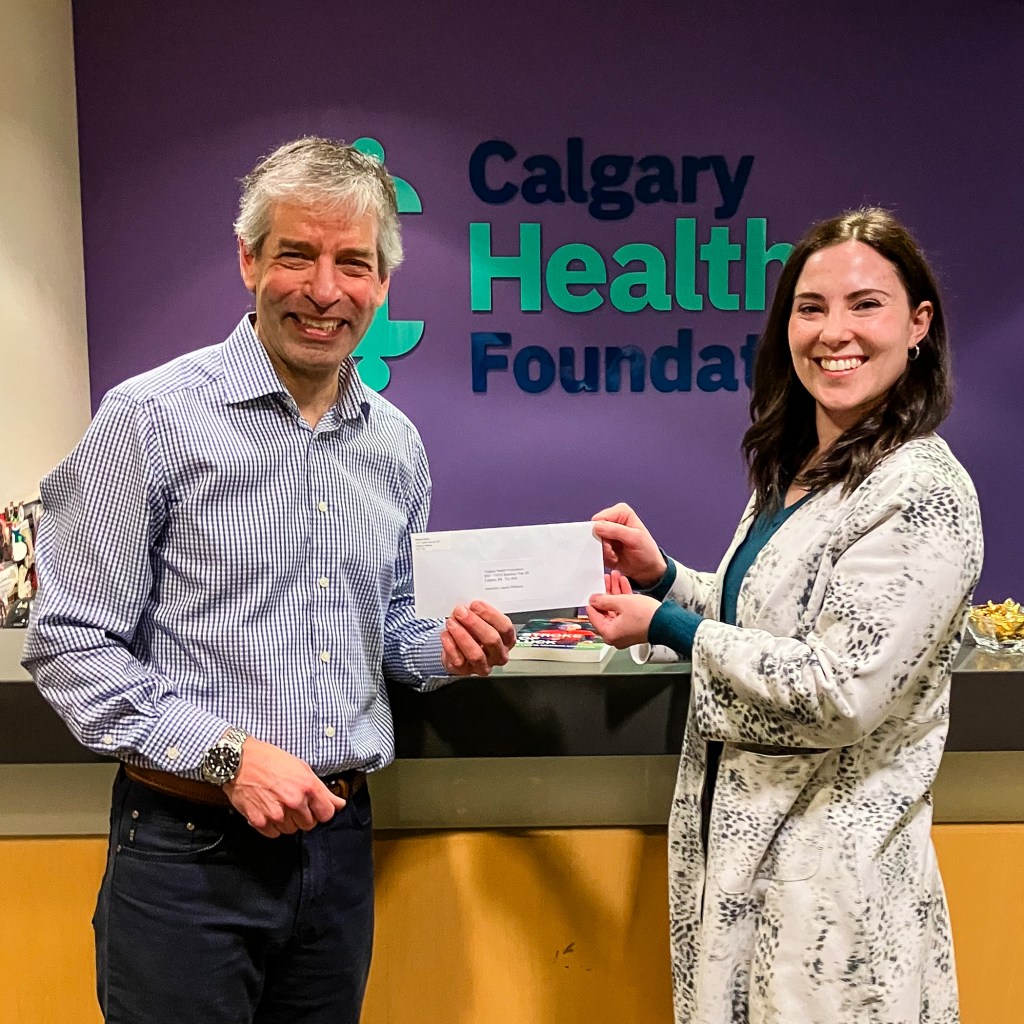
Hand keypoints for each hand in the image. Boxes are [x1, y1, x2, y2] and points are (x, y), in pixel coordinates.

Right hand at [223, 737, 345, 837]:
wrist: (239, 761)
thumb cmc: (269, 760)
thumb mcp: (301, 767)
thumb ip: (321, 789)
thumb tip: (338, 803)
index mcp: (307, 786)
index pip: (327, 814)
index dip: (323, 811)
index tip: (318, 808)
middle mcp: (294, 802)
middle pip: (309, 824)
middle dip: (304, 815)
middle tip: (294, 803)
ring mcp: (276, 813)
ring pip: (291, 830)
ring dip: (288, 821)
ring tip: (279, 803)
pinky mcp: (260, 821)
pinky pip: (274, 834)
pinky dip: (273, 826)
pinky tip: (269, 810)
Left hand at [440, 600, 515, 675]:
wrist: (456, 648)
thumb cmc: (472, 632)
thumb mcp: (480, 620)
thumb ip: (478, 614)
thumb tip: (469, 607)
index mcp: (507, 640)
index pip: (505, 628)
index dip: (491, 615)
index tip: (476, 605)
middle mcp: (498, 655)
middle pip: (492, 640)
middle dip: (474, 623)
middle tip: (461, 612)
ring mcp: (483, 665)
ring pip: (476, 654)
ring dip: (462, 636)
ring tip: (452, 623)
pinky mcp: (465, 671)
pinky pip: (459, 660)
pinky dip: (450, 646)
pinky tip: (446, 635)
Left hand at [587, 571, 660, 647]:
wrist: (667, 622)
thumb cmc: (647, 617)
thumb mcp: (621, 602)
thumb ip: (604, 600)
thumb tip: (594, 600)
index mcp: (609, 633)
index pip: (593, 615)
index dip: (593, 601)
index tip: (594, 591)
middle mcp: (615, 636)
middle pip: (605, 611)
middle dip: (607, 592)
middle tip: (606, 580)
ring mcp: (624, 632)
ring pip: (616, 609)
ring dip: (616, 593)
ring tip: (615, 578)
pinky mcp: (632, 627)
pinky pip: (624, 612)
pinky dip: (623, 599)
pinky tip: (623, 585)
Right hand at [591, 503, 665, 587]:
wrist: (647, 569)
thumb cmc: (647, 552)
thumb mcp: (635, 539)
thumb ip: (615, 530)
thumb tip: (597, 526)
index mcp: (622, 512)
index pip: (600, 518)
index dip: (601, 532)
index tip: (610, 543)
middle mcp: (614, 520)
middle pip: (595, 530)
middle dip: (603, 544)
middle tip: (613, 552)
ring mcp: (609, 532)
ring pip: (594, 542)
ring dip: (604, 552)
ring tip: (616, 556)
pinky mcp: (606, 544)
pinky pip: (596, 550)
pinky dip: (604, 557)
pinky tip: (615, 558)